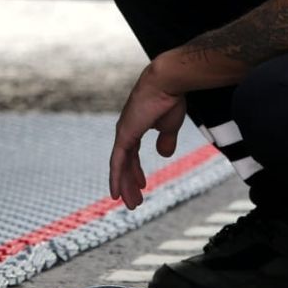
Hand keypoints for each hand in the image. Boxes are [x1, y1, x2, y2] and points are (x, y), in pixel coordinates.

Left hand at [109, 62, 186, 209]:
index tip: (142, 185)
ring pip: (121, 166)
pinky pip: (118, 161)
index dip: (135, 171)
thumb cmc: (170, 99)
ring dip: (124, 186)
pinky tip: (116, 193)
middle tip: (134, 202)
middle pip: (125, 163)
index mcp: (136, 127)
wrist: (168, 82)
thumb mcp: (169, 126)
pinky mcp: (124, 135)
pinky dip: (116, 178)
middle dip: (129, 183)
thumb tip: (163, 153)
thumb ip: (166, 140)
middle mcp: (126, 131)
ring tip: (130, 204)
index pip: (132, 154)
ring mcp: (123, 133)